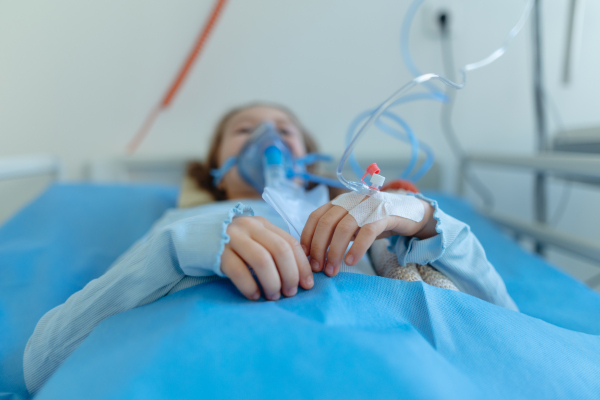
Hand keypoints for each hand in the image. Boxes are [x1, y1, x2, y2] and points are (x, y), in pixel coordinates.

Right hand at [221, 216, 313, 300]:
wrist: (190, 240)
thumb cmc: (228, 245)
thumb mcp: (252, 240)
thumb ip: (272, 248)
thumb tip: (300, 273)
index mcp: (262, 223)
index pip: (290, 242)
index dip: (302, 265)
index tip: (308, 284)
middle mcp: (248, 227)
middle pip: (280, 251)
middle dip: (290, 275)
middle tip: (291, 293)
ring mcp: (232, 237)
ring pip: (262, 261)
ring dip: (272, 282)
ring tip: (274, 296)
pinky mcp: (217, 252)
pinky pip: (239, 271)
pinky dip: (250, 286)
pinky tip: (254, 295)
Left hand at [300, 197, 435, 276]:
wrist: (410, 213)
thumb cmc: (376, 222)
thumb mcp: (353, 225)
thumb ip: (335, 233)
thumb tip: (314, 254)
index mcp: (340, 202)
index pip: (316, 216)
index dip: (307, 236)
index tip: (304, 256)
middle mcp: (351, 200)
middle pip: (327, 223)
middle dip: (318, 247)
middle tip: (317, 268)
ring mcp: (368, 205)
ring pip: (344, 227)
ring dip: (335, 251)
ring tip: (332, 270)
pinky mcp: (385, 213)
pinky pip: (367, 231)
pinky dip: (357, 248)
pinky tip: (351, 262)